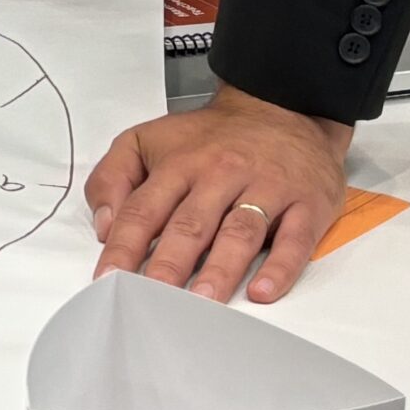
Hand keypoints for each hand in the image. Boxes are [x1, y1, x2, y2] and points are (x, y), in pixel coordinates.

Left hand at [85, 83, 352, 303]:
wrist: (282, 108)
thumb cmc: (208, 138)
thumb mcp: (146, 140)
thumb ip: (112, 177)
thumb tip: (103, 226)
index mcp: (178, 164)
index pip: (143, 209)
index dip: (125, 244)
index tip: (110, 277)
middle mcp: (219, 176)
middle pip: (190, 224)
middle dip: (170, 262)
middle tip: (154, 297)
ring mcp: (265, 189)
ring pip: (239, 232)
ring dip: (221, 268)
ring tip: (203, 301)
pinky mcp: (306, 204)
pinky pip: (295, 239)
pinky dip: (280, 266)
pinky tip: (263, 291)